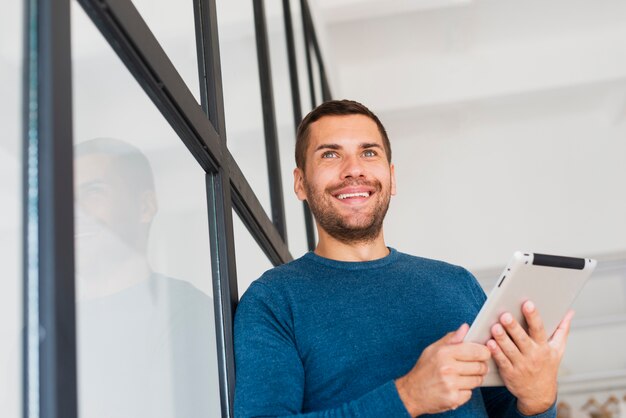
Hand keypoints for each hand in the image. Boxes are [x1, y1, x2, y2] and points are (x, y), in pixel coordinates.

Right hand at [395, 323, 490, 416]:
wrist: (411, 393)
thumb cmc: (423, 370)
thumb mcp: (433, 349)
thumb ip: (451, 338)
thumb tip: (466, 327)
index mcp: (444, 353)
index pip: (476, 351)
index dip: (484, 352)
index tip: (484, 353)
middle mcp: (448, 368)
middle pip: (480, 366)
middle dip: (480, 366)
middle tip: (474, 366)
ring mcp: (451, 384)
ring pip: (477, 380)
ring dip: (473, 379)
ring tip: (462, 377)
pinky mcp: (453, 399)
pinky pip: (470, 393)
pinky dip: (465, 391)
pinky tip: (455, 387)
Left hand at [486, 301, 573, 415]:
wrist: (539, 394)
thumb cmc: (547, 367)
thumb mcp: (558, 349)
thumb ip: (562, 329)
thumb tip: (569, 312)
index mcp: (544, 347)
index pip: (539, 329)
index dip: (533, 316)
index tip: (528, 304)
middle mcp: (533, 356)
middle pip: (522, 339)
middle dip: (514, 327)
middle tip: (505, 315)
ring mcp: (521, 365)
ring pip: (510, 350)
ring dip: (502, 338)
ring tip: (495, 327)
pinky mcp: (509, 373)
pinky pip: (501, 361)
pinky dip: (495, 352)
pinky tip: (489, 343)